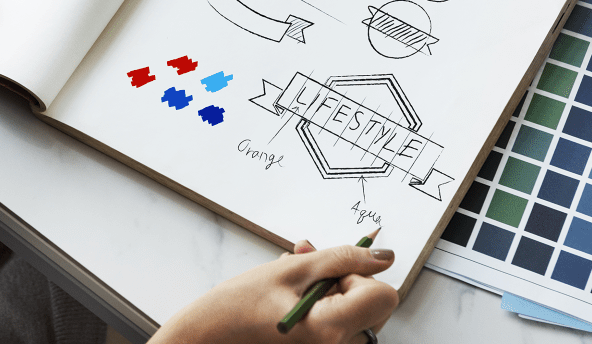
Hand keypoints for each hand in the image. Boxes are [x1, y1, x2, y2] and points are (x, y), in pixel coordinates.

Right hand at [150, 239, 397, 343]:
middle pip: (372, 306)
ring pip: (354, 313)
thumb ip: (341, 259)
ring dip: (329, 290)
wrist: (207, 340)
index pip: (384, 296)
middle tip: (306, 271)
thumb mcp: (290, 270)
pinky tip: (293, 298)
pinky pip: (338, 325)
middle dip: (343, 281)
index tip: (328, 273)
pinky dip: (323, 306)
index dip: (360, 276)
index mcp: (332, 330)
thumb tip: (383, 256)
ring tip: (292, 282)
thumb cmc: (239, 308)